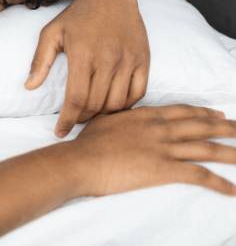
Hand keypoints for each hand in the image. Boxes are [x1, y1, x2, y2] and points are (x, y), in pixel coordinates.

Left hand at [24, 0, 149, 136]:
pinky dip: (126, 106)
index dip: (68, 120)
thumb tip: (29, 87)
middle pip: (97, 104)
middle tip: (74, 122)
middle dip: (83, 119)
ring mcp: (129, 60)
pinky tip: (113, 106)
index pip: (76, 99)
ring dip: (104, 115)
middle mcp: (108, 59)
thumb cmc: (77, 15)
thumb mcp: (51, 33)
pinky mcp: (144, 60)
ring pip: (118, 103)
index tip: (60, 132)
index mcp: (83, 55)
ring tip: (92, 115)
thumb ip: (40, 61)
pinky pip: (138, 93)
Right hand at [69, 104, 235, 196]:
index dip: (204, 113)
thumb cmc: (87, 144)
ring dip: (231, 152)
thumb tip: (123, 119)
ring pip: (207, 148)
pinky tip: (233, 189)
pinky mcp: (164, 169)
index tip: (218, 114)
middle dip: (226, 128)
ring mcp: (164, 148)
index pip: (183, 111)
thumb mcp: (105, 121)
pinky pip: (199, 175)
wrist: (81, 160)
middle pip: (202, 126)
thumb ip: (122, 119)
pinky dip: (220, 183)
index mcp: (146, 116)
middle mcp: (160, 129)